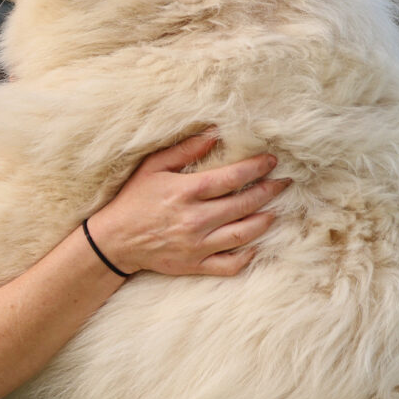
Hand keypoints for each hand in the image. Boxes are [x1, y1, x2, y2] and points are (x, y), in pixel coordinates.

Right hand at [84, 132, 286, 279]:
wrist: (114, 241)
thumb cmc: (133, 199)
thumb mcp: (153, 167)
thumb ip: (185, 149)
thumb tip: (214, 133)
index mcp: (186, 192)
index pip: (232, 178)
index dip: (256, 168)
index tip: (271, 161)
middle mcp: (195, 219)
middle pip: (244, 205)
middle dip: (269, 191)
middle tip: (283, 183)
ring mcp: (197, 245)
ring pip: (243, 235)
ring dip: (264, 221)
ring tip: (275, 211)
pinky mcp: (195, 265)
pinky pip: (230, 265)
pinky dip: (247, 257)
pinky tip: (255, 245)